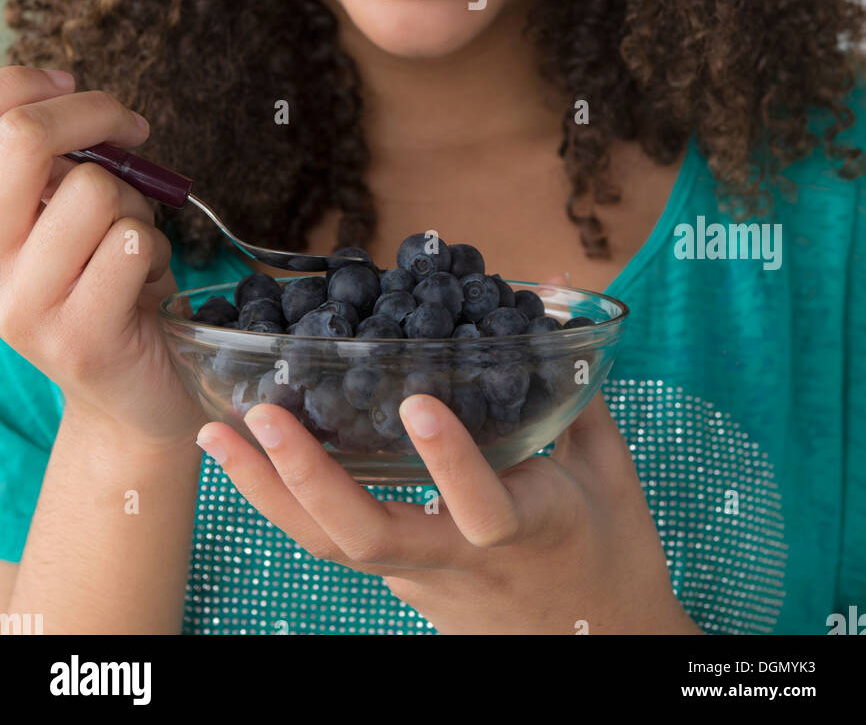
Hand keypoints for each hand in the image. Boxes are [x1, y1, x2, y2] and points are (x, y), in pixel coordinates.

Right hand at [0, 65, 203, 445]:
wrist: (131, 394)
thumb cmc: (108, 283)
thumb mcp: (70, 211)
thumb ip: (56, 159)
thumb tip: (65, 91)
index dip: (28, 82)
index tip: (73, 87)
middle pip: (23, 139)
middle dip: (93, 115)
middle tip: (132, 130)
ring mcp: (22, 306)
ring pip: (96, 191)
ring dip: (136, 206)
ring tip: (132, 245)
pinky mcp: (77, 339)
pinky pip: (133, 246)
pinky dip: (157, 251)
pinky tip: (145, 284)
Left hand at [197, 266, 702, 634]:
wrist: (599, 650)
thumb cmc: (610, 553)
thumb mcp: (609, 470)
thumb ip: (575, 384)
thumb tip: (557, 291)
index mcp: (523, 530)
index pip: (482, 506)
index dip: (449, 460)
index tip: (418, 402)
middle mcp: (456, 560)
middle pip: (366, 538)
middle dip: (307, 478)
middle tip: (262, 415)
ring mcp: (418, 575)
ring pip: (331, 548)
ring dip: (269, 491)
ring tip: (219, 434)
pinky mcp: (399, 576)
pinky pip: (333, 542)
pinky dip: (285, 500)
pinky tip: (248, 457)